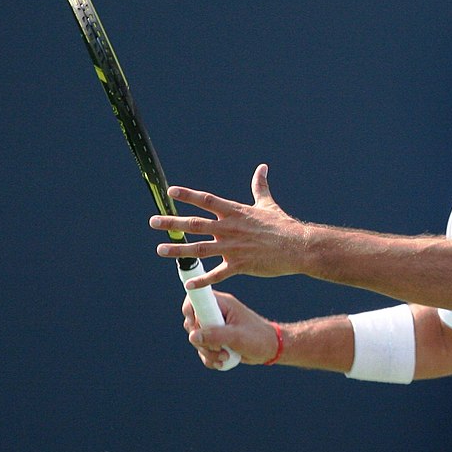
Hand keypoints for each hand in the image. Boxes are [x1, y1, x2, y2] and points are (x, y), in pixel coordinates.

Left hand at [151, 164, 308, 288]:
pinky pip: (217, 273)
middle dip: (172, 222)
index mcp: (235, 212)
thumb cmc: (283, 226)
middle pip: (195, 224)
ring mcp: (233, 247)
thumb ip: (260, 187)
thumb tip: (262, 168)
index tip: (170, 191)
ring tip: (160, 249)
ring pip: (200, 248)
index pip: (206, 200)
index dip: (187, 195)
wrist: (298, 246)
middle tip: (154, 221)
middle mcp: (229, 228)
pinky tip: (188, 283)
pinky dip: (202, 279)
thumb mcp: (268, 204)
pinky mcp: (239, 265)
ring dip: (178, 249)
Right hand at [181, 290, 280, 368]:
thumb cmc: (258, 337)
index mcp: (222, 304)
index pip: (196, 299)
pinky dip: (209, 358)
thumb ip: (215, 335)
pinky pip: (203, 349)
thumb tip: (193, 337)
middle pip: (192, 323)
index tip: (194, 325)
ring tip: (225, 357)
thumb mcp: (237, 336)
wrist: (270, 349)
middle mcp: (216, 313)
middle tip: (217, 347)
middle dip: (201, 340)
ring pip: (197, 339)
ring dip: (207, 352)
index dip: (189, 311)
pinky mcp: (215, 339)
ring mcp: (214, 327)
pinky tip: (222, 362)